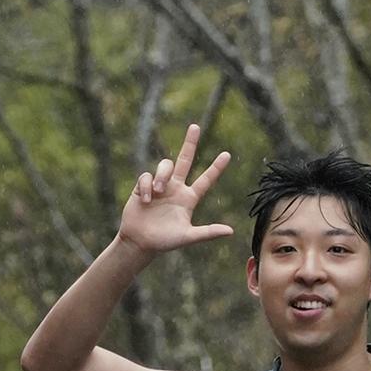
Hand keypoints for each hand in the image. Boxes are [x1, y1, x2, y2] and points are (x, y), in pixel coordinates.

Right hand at [113, 119, 234, 261]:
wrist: (140, 243)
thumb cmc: (165, 242)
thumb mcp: (188, 237)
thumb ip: (208, 233)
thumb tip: (231, 231)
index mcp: (189, 199)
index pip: (205, 180)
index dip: (216, 168)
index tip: (227, 154)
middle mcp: (176, 189)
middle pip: (185, 160)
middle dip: (189, 143)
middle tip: (195, 127)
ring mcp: (160, 186)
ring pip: (165, 166)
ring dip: (162, 175)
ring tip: (158, 192)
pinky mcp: (143, 187)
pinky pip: (146, 176)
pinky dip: (147, 186)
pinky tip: (146, 200)